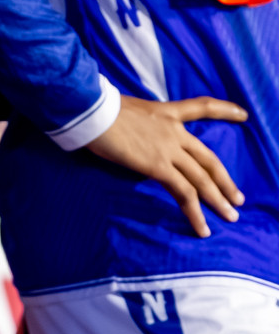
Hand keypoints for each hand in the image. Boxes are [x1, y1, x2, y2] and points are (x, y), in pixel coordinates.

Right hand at [85, 95, 247, 237]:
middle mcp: (174, 131)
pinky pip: (183, 192)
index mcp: (166, 112)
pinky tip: (202, 227)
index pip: (202, 107)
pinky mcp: (157, 165)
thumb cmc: (96, 108)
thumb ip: (134, 123)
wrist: (91, 110)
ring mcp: (168, 148)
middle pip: (208, 158)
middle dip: (225, 181)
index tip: (243, 115)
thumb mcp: (123, 109)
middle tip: (238, 198)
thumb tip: (127, 135)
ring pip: (202, 178)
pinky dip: (194, 212)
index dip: (225, 110)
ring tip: (230, 217)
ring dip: (218, 200)